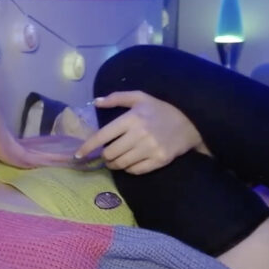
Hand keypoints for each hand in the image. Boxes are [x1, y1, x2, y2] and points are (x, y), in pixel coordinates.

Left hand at [73, 91, 204, 174]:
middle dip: (104, 156)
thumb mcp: (140, 97)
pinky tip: (129, 163)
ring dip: (114, 164)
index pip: (102, 136)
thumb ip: (117, 98)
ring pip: (121, 164)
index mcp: (131, 118)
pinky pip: (135, 170)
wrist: (190, 122)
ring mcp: (150, 149)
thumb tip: (96, 102)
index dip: (87, 147)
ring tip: (115, 160)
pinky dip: (128, 169)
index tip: (78, 155)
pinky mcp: (159, 160)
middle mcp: (139, 134)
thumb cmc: (160, 109)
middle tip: (106, 154)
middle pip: (110, 154)